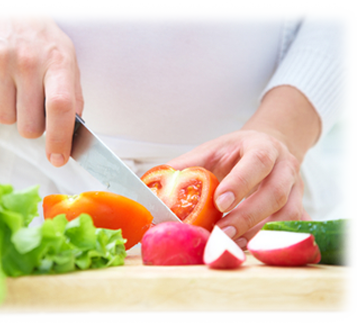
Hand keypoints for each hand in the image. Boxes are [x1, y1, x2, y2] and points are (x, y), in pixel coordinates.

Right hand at [0, 0, 82, 166]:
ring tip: (16, 86)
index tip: (58, 158)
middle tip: (33, 106)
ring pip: (5, 119)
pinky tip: (0, 79)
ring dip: (12, 112)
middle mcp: (29, 61)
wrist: (6, 5)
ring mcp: (0, 60)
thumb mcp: (67, 60)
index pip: (60, 108)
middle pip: (29, 126)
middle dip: (33, 126)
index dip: (60, 139)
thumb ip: (72, 97)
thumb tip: (71, 134)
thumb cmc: (40, 38)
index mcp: (58, 62)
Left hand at [168, 86, 320, 248]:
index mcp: (261, 147)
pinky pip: (292, 228)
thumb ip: (185, 166)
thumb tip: (151, 184)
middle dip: (247, 217)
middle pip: (274, 193)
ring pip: (287, 215)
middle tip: (221, 234)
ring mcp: (297, 188)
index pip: (256, 162)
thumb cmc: (236, 152)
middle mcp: (284, 166)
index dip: (240, 184)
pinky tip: (248, 248)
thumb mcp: (211, 151)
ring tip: (231, 246)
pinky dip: (272, 241)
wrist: (271, 147)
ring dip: (258, 233)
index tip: (220, 203)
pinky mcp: (299, 206)